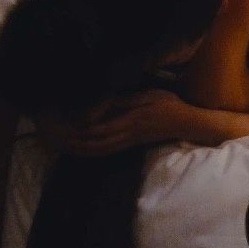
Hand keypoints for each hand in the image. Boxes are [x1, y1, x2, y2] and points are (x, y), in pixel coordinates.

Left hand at [66, 89, 187, 155]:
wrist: (185, 123)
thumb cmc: (169, 105)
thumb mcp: (149, 96)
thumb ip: (128, 100)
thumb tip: (107, 101)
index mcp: (131, 120)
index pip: (103, 127)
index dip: (85, 129)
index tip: (69, 126)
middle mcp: (129, 133)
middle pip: (100, 141)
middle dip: (81, 142)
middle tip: (63, 141)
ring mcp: (131, 140)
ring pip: (104, 148)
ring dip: (87, 149)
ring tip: (70, 148)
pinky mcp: (134, 143)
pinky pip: (112, 149)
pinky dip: (98, 151)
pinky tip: (89, 151)